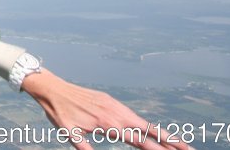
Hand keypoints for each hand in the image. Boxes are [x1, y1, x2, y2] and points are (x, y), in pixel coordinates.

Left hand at [23, 69, 191, 149]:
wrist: (51, 87)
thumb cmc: (59, 112)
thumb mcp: (69, 134)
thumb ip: (85, 149)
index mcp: (109, 124)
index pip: (141, 141)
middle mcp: (117, 113)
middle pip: (151, 130)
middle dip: (171, 141)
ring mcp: (115, 106)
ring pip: (144, 122)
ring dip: (162, 133)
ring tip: (178, 143)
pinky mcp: (110, 102)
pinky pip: (133, 115)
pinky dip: (147, 125)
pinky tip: (152, 132)